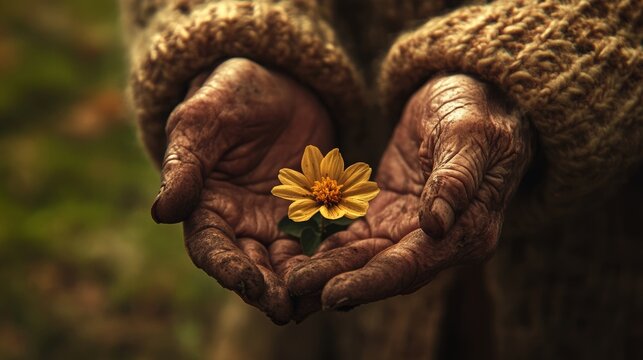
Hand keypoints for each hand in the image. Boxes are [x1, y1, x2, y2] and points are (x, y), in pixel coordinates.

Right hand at [151, 58, 333, 323]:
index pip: (211, 246)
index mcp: (207, 206)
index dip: (226, 267)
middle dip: (267, 289)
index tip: (246, 283)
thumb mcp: (203, 120)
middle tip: (285, 309)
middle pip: (252, 264)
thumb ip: (185, 164)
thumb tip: (162, 211)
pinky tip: (348, 271)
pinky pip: (325, 238)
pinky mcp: (314, 213)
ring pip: (290, 261)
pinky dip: (334, 257)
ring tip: (319, 299)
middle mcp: (242, 223)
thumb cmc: (230, 95)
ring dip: (302, 283)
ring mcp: (279, 221)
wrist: (278, 83)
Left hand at [288, 74, 532, 310]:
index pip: (413, 265)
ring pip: (363, 256)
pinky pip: (354, 233)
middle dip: (336, 279)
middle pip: (381, 267)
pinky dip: (326, 245)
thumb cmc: (477, 110)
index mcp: (468, 229)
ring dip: (326, 268)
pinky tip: (295, 251)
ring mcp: (410, 228)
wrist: (470, 94)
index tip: (332, 294)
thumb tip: (435, 226)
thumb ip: (455, 180)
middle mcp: (438, 239)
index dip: (371, 281)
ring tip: (285, 277)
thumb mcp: (469, 135)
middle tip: (291, 287)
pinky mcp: (388, 212)